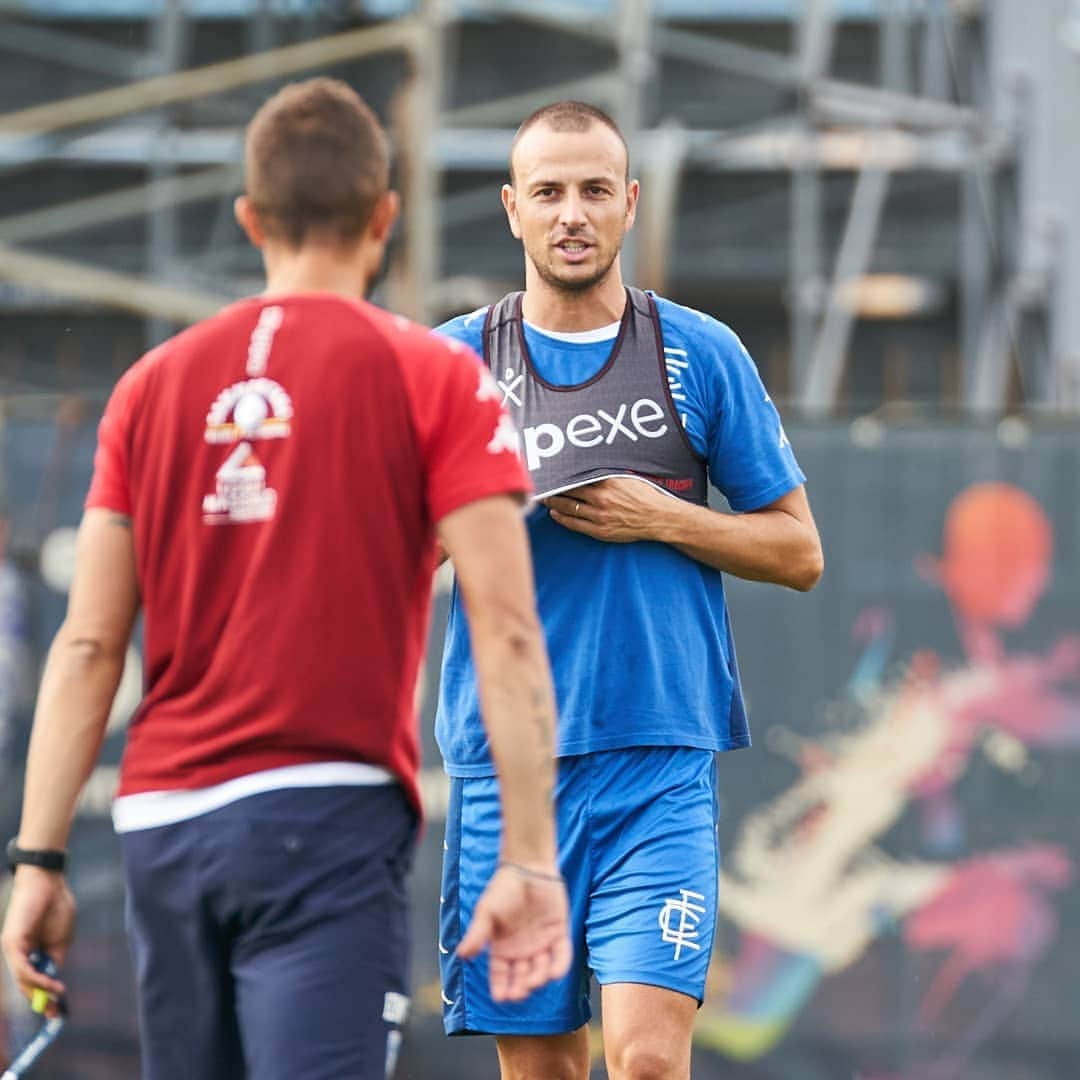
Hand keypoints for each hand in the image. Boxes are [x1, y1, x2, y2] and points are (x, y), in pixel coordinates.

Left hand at [1, 868, 74, 1016]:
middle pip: (26, 984)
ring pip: (23, 979)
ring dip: (41, 991)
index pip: (34, 979)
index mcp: (30, 952)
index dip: (46, 995)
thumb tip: (54, 983)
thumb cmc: (56, 907)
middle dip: (40, 1000)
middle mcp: (17, 954)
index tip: (58, 1010)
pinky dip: (36, 979)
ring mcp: (12, 950)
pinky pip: (22, 968)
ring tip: (57, 998)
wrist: (48, 882)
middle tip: (54, 1013)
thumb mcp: (60, 940)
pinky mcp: (11, 944)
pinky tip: (52, 984)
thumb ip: (55, 960)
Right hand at [456, 863, 571, 1002]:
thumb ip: (476, 934)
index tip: (500, 998)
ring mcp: (541, 944)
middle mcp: (522, 951)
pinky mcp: (559, 934)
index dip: (500, 987)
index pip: (500, 975)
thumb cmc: (503, 888)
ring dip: (537, 978)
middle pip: (521, 978)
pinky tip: (553, 973)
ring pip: (541, 970)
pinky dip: (559, 966)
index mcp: (502, 948)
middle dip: (520, 988)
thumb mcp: (486, 912)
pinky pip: (561, 956)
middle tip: (518, 993)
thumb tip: (462, 955)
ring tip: (533, 981)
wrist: (527, 867)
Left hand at [544, 478, 678, 543]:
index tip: (552, 474)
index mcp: (607, 483)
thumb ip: (605, 475)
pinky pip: (574, 524)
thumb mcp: (626, 478)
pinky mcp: (600, 530)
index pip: (576, 478)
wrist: (658, 518)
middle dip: (552, 490)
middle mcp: (601, 498)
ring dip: (553, 504)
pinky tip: (556, 513)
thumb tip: (588, 468)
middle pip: (568, 492)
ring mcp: (599, 516)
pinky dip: (562, 518)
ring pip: (568, 508)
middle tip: (542, 487)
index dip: (561, 476)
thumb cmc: (644, 496)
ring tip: (545, 500)